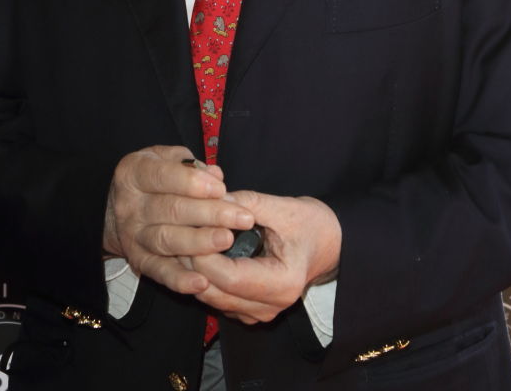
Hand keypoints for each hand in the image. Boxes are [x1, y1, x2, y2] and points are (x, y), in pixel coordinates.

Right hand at [103, 146, 254, 295]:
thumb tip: (216, 175)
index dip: (192, 182)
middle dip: (209, 213)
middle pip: (171, 209)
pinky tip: (202, 282)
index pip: (162, 176)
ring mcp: (132, 235)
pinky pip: (159, 272)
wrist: (119, 207)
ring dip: (199, 243)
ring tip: (227, 240)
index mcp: (134, 172)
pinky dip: (179, 280)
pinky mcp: (138, 261)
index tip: (221, 188)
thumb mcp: (168, 159)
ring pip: (166, 240)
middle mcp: (129, 205)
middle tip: (241, 217)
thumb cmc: (155, 177)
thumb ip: (191, 165)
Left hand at [190, 191, 340, 324]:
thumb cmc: (311, 224)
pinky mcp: (251, 309)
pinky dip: (204, 278)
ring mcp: (260, 312)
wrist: (330, 243)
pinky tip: (198, 252)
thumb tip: (211, 198)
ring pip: (212, 299)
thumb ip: (247, 204)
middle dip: (193, 262)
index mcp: (283, 283)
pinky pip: (218, 298)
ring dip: (195, 272)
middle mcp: (271, 305)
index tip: (190, 228)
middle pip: (216, 293)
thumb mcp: (283, 207)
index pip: (229, 278)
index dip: (204, 255)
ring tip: (186, 238)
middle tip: (180, 231)